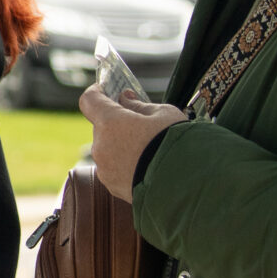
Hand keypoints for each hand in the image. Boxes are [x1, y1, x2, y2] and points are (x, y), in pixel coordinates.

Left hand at [78, 85, 187, 201]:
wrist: (186, 184)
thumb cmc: (176, 143)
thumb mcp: (163, 114)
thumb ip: (138, 105)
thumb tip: (125, 99)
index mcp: (110, 123)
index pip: (89, 100)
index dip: (96, 93)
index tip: (105, 91)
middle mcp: (101, 146)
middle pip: (101, 127)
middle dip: (117, 123)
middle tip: (141, 124)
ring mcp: (105, 169)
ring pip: (108, 150)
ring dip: (121, 145)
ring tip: (149, 150)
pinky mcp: (112, 186)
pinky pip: (114, 169)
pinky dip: (126, 165)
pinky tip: (147, 166)